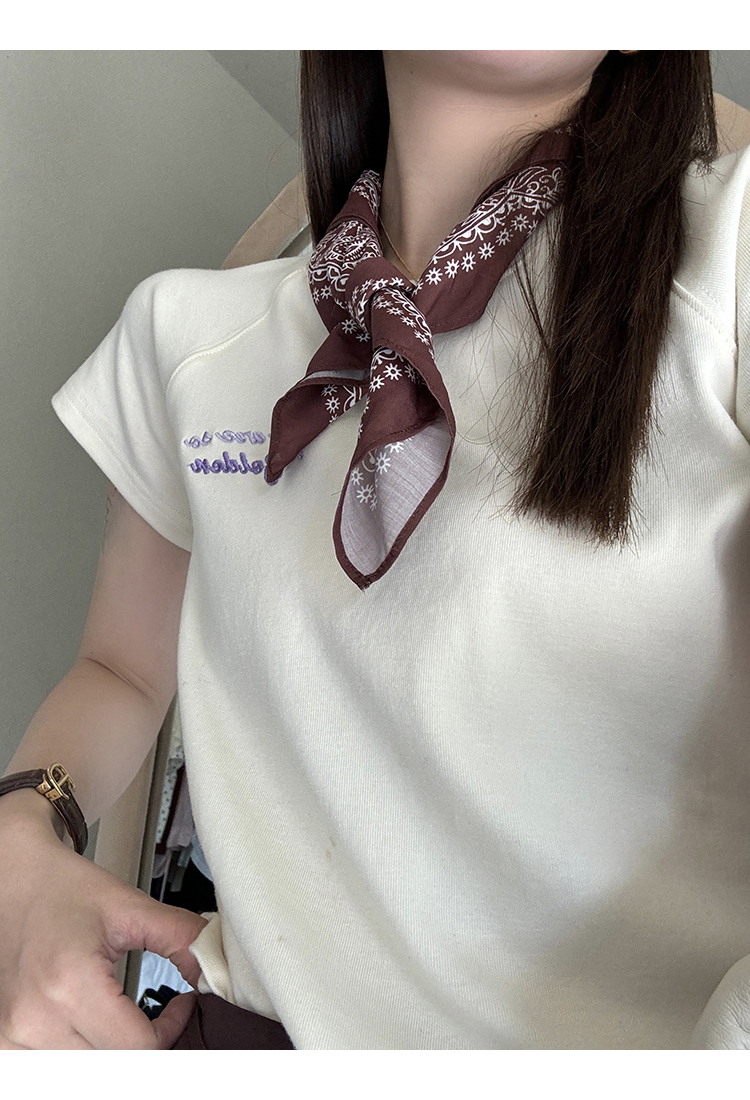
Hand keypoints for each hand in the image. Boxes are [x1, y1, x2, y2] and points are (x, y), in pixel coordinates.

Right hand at [0, 807, 207, 1047]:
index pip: (138, 1047)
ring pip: (85, 1071)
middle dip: (146, 1042)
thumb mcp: (129, 906)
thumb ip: (180, 937)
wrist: (12, 879)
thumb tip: (215, 968)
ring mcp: (12, 1036)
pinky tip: (92, 1025)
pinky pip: (56, 1067)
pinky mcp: (4, 1042)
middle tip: (158, 1014)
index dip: (171, 1030)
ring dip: (112, 1050)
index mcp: (69, 983)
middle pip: (114, 1065)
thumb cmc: (62, 888)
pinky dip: (82, 1052)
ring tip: (121, 1014)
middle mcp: (34, 1019)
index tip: (179, 1004)